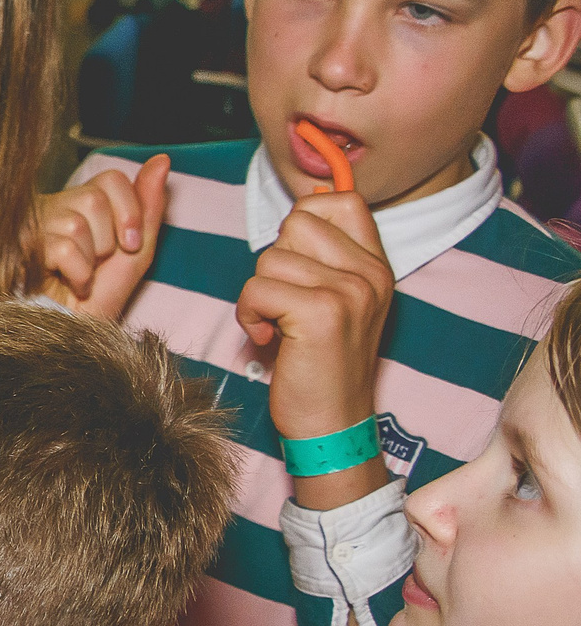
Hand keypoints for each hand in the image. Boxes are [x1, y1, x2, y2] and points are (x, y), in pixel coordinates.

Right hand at [30, 154, 168, 318]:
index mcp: (80, 203)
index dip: (129, 212)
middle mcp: (53, 208)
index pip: (112, 178)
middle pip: (94, 199)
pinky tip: (65, 285)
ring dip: (90, 262)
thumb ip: (148, 206)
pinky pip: (62, 249)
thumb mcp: (137, 251)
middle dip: (108, 242)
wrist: (77, 334)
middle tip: (98, 265)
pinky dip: (76, 275)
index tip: (130, 246)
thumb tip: (162, 160)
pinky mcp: (19, 250)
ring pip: (77, 223)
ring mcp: (32, 228)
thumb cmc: (103, 297)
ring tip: (80, 278)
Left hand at [236, 190, 392, 442]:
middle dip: (274, 263)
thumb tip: (301, 207)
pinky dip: (248, 313)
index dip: (304, 222)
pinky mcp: (321, 313)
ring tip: (277, 325)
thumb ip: (324, 259)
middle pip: (294, 224)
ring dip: (257, 294)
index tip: (297, 263)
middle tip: (285, 304)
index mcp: (376, 267)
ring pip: (270, 257)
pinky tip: (267, 339)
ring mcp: (350, 291)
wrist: (332, 424)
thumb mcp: (336, 302)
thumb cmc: (319, 363)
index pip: (342, 202)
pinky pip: (257, 287)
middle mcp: (370, 274)